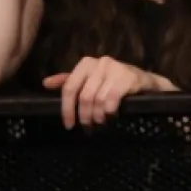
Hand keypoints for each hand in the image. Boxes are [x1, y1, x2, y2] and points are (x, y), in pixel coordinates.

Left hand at [42, 56, 172, 128]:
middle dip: (84, 116)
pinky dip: (109, 111)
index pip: (69, 87)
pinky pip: (112, 99)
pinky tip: (111, 115)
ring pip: (97, 100)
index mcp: (86, 63)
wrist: (145, 80)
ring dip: (98, 116)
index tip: (69, 125)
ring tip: (101, 122)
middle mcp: (99, 63)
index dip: (66, 108)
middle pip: (83, 96)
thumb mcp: (90, 80)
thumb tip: (45, 83)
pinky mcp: (128, 77)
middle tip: (88, 127)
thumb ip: (69, 81)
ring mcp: (114, 68)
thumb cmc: (114, 82)